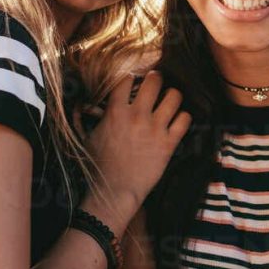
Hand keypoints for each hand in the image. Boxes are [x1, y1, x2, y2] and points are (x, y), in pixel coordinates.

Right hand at [84, 71, 190, 219]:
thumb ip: (91, 118)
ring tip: (169, 99)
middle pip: (154, 81)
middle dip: (156, 79)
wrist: (114, 191)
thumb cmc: (98, 166)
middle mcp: (137, 116)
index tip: (133, 81)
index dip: (131, 77)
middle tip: (156, 82)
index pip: (126, 79)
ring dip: (173, 96)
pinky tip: (177, 120)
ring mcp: (155, 129)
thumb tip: (84, 105)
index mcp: (115, 112)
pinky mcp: (169, 144)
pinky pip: (185, 120)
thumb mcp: (89, 137)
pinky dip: (183, 117)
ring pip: (174, 97)